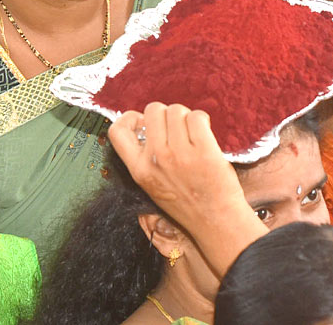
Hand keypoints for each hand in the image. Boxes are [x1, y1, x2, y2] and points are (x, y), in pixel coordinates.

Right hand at [109, 103, 249, 232]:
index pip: (117, 131)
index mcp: (139, 170)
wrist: (215, 223)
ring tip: (193, 134)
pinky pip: (197, 117)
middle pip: (154, 110)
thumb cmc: (187, 204)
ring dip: (186, 117)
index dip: (131, 118)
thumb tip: (146, 124)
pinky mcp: (203, 151)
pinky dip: (202, 120)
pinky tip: (206, 134)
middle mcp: (156, 159)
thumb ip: (146, 158)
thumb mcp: (153, 185)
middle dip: (166, 114)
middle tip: (177, 129)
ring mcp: (179, 154)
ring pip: (176, 110)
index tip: (144, 122)